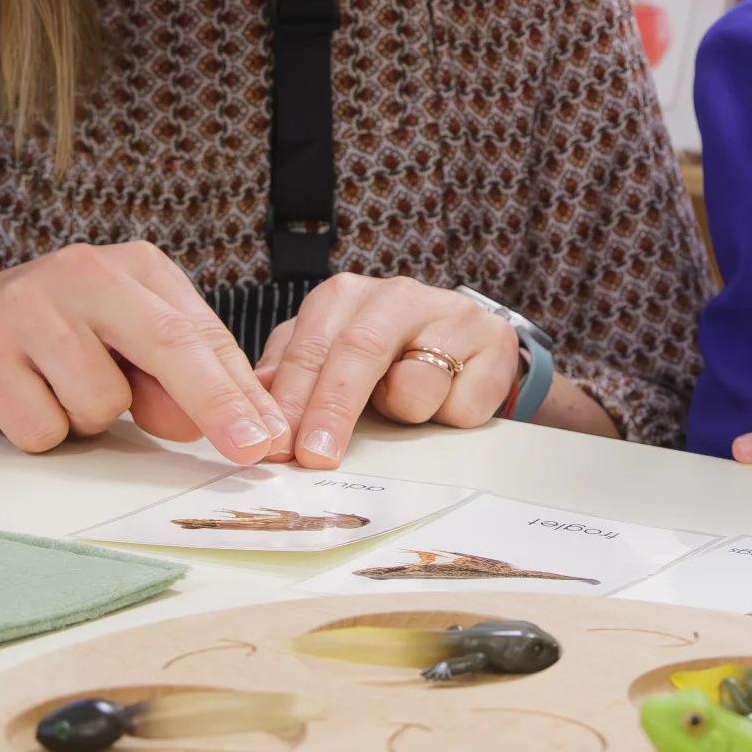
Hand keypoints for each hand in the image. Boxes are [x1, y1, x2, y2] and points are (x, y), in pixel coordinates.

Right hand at [0, 241, 290, 463]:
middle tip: (247, 450)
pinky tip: (20, 399)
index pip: (201, 334)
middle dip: (214, 403)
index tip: (270, 437)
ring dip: (87, 421)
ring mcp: (28, 306)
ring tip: (57, 390)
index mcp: (133, 267)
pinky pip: (42, 428)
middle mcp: (84, 271)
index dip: (240, 391)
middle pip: (167, 345)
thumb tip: (221, 425)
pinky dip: (40, 432)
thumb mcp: (125, 348)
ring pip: (100, 402)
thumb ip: (175, 381)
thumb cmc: (55, 342)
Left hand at [254, 275, 521, 467]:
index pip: (310, 346)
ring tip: (406, 410)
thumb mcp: (328, 359)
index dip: (292, 397)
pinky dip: (450, 418)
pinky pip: (463, 404)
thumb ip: (290, 370)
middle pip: (359, 350)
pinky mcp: (496, 342)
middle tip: (315, 456)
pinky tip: (447, 404)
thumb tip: (255, 397)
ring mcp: (451, 314)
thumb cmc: (384, 359)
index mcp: (347, 296)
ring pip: (416, 383)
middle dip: (333, 409)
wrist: (465, 352)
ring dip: (404, 413)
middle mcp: (397, 295)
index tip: (277, 444)